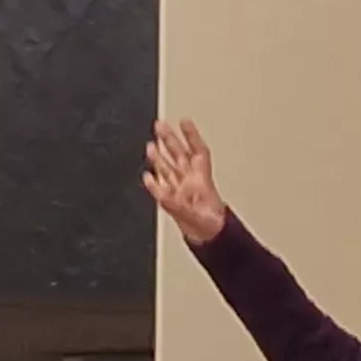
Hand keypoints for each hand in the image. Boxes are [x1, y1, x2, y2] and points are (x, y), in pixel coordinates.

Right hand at [142, 118, 228, 245]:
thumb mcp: (197, 216)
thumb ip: (177, 204)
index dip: (192, 136)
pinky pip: (163, 187)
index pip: (198, 152)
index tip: (184, 121)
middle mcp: (191, 182)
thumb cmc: (212, 226)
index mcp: (202, 181)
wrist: (211, 240)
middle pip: (179, 156)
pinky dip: (155, 182)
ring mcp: (183, 191)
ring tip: (151, 144)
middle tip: (160, 124)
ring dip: (161, 156)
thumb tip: (163, 194)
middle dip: (170, 139)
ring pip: (170, 168)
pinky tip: (148, 175)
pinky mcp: (175, 201)